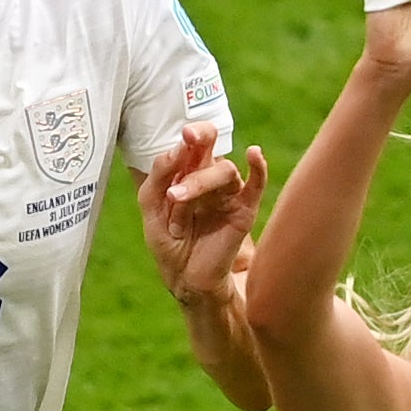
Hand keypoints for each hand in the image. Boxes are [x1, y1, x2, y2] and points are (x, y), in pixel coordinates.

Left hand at [137, 123, 268, 308]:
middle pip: (209, 149)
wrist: (184, 277)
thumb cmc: (168, 241)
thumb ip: (159, 176)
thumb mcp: (151, 208)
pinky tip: (254, 154)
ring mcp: (228, 193)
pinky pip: (256, 185)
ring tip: (176, 197)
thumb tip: (178, 148)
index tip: (185, 133)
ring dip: (200, 180)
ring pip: (224, 171)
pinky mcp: (244, 210)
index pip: (193, 144)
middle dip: (200, 140)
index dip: (192, 134)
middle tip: (189, 138)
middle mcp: (209, 178)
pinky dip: (258, 168)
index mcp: (187, 172)